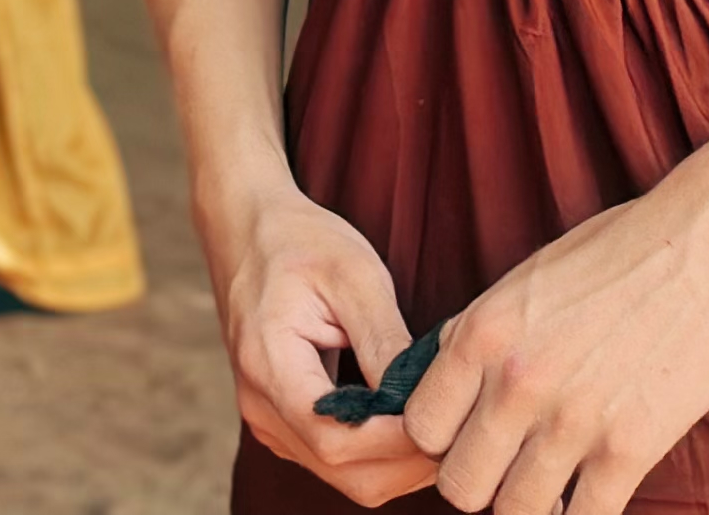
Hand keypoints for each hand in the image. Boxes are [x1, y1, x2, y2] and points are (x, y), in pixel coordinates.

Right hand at [218, 189, 441, 502]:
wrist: (248, 230)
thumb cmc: (301, 243)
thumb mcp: (354, 275)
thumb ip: (385, 342)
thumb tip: (423, 403)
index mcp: (268, 364)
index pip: (336, 439)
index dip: (397, 443)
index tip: (448, 422)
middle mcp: (259, 405)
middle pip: (345, 473)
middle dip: (408, 462)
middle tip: (460, 429)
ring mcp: (266, 419)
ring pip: (345, 477)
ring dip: (399, 464)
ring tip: (442, 426)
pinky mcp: (281, 422)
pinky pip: (336, 462)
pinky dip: (380, 456)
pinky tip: (409, 423)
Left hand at [394, 190, 708, 513]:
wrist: (702, 248)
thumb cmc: (611, 257)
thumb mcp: (519, 284)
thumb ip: (476, 338)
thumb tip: (438, 386)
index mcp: (482, 334)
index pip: (421, 429)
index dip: (442, 441)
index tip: (469, 434)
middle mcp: (517, 382)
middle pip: (460, 487)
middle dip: (481, 483)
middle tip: (509, 465)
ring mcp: (572, 421)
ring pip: (516, 513)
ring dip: (531, 504)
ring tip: (552, 481)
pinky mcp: (629, 449)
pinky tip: (593, 491)